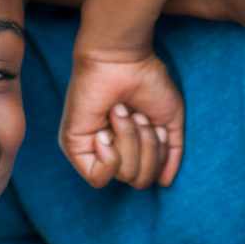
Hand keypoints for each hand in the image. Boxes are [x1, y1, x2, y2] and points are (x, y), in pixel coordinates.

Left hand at [61, 49, 184, 188]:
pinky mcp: (73, 145)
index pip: (148, 177)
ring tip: (121, 113)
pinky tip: (106, 132)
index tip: (156, 125)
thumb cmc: (147, 81)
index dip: (158, 156)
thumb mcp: (168, 120)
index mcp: (129, 146)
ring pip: (123, 175)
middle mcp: (109, 150)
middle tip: (138, 116)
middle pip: (138, 180)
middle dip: (147, 148)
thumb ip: (170, 153)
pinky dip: (111, 156)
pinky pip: (98, 177)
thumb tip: (164, 182)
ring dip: (130, 140)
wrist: (124, 60)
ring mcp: (91, 149)